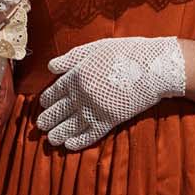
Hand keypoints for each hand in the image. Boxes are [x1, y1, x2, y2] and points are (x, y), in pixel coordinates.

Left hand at [36, 36, 185, 150]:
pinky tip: (70, 145)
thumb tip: (51, 66)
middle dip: (47, 119)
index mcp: (75, 75)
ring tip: (51, 139)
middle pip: (57, 111)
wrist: (153, 67)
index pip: (53, 92)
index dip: (46, 101)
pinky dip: (78, 142)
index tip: (44, 105)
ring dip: (57, 134)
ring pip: (69, 126)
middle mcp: (81, 94)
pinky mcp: (109, 121)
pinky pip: (89, 135)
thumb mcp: (95, 48)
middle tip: (41, 126)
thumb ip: (71, 58)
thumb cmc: (126, 53)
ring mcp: (94, 109)